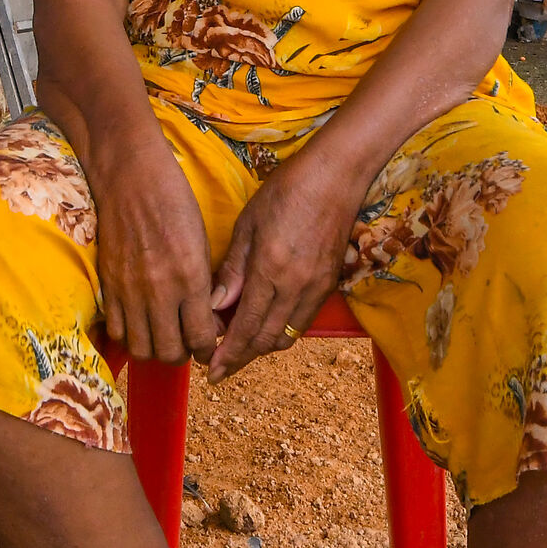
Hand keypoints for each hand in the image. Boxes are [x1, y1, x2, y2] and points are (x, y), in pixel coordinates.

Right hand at [92, 141, 221, 366]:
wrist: (131, 178)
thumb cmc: (174, 202)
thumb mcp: (201, 242)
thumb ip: (205, 284)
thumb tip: (208, 318)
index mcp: (191, 277)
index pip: (201, 336)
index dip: (208, 350)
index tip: (208, 348)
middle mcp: (160, 290)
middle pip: (170, 352)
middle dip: (182, 356)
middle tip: (185, 345)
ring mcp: (130, 290)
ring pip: (141, 348)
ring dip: (154, 350)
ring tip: (162, 337)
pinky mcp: (109, 285)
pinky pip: (116, 330)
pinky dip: (129, 336)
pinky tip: (139, 324)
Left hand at [207, 153, 357, 382]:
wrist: (337, 176)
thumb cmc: (286, 191)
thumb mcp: (248, 225)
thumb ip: (233, 270)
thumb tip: (215, 307)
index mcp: (270, 270)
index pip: (245, 328)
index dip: (227, 354)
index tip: (210, 371)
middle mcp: (296, 287)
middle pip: (266, 341)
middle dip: (241, 359)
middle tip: (219, 367)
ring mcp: (317, 288)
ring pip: (286, 336)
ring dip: (261, 348)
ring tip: (239, 347)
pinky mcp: (329, 284)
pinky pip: (302, 321)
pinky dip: (281, 331)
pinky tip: (265, 324)